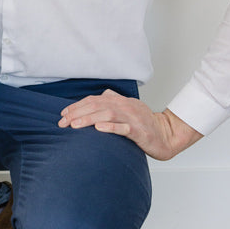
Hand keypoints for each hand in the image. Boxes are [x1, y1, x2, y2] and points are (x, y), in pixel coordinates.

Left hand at [58, 89, 202, 159]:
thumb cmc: (145, 123)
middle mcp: (125, 106)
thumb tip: (103, 93)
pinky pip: (124, 128)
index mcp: (120, 101)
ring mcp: (132, 118)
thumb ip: (115, 100)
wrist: (167, 134)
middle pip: (97, 106)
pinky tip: (98, 128)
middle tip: (63, 122)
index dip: (77, 106)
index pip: (94, 100)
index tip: (63, 114)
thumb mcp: (129, 108)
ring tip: (74, 124)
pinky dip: (110, 127)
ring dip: (89, 119)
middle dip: (77, 113)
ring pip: (108, 114)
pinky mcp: (139, 131)